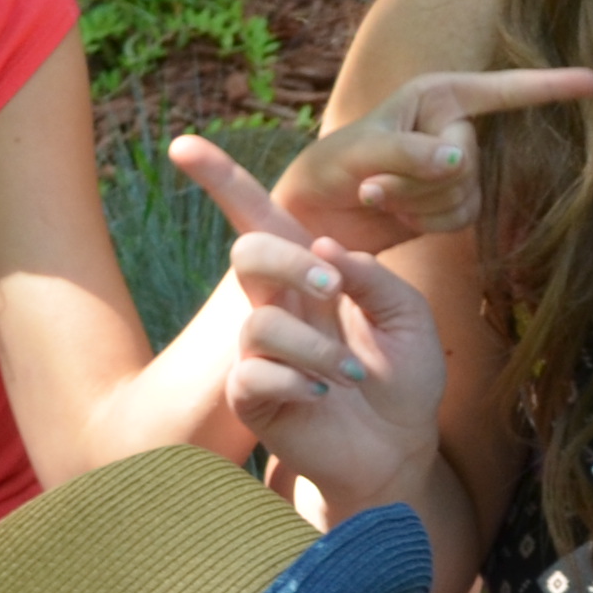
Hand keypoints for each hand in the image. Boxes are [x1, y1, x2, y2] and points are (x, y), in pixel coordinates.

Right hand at [175, 134, 453, 521]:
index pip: (260, 219)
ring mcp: (261, 352)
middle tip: (331, 288)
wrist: (400, 447)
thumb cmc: (404, 376)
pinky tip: (322, 395)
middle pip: (247, 255)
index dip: (222, 181)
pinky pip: (252, 373)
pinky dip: (295, 380)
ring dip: (314, 344)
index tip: (183, 145)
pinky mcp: (254, 397)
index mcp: (309, 275)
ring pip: (258, 323)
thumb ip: (375, 278)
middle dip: (286, 262)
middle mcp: (278, 306)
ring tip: (352, 374)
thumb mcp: (410, 317)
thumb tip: (325, 250)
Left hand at [266, 66, 592, 255]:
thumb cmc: (326, 168)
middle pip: (470, 158)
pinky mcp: (452, 203)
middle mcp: (452, 125)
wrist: (312, 216)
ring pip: (467, 193)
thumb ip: (410, 152)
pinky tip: (395, 214)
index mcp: (436, 95)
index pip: (503, 90)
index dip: (549, 87)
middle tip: (374, 182)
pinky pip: (462, 219)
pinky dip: (427, 222)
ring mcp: (455, 166)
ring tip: (378, 195)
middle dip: (421, 179)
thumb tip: (462, 158)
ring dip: (419, 204)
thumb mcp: (360, 152)